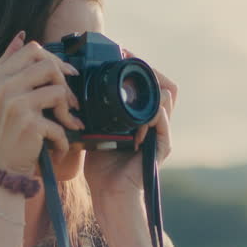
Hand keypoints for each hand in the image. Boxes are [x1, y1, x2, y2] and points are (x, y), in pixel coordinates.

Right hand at [0, 31, 85, 174]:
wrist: (0, 169)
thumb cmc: (6, 133)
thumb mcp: (0, 96)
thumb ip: (9, 65)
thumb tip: (21, 36)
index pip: (32, 49)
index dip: (55, 60)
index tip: (66, 75)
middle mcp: (2, 86)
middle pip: (48, 65)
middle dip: (65, 83)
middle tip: (70, 103)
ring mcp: (14, 104)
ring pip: (57, 90)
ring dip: (68, 110)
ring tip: (66, 124)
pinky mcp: (28, 124)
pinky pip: (60, 122)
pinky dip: (63, 138)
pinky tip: (57, 148)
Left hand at [84, 52, 176, 199]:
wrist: (109, 192)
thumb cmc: (101, 164)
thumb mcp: (95, 127)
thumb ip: (96, 108)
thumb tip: (79, 83)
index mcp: (142, 115)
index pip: (152, 82)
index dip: (141, 66)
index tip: (123, 53)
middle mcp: (156, 121)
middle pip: (165, 84)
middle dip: (148, 69)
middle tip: (128, 59)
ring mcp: (162, 132)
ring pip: (168, 96)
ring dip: (151, 85)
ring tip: (132, 79)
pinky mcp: (163, 146)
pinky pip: (163, 120)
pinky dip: (152, 111)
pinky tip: (135, 108)